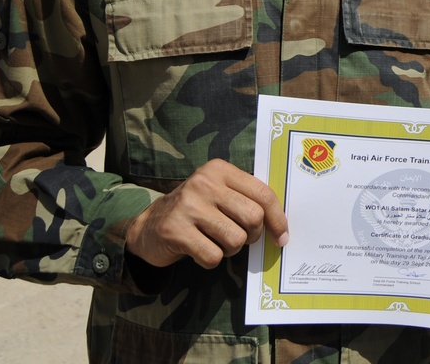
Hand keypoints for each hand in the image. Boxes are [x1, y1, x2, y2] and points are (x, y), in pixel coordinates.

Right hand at [125, 159, 288, 269]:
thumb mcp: (219, 193)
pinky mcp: (175, 231)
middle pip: (253, 217)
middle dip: (253, 236)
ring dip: (230, 249)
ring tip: (216, 242)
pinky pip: (212, 256)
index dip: (278, 218)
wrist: (148, 227)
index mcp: (219, 169)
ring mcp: (188, 206)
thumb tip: (281, 226)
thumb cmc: (195, 211)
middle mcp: (204, 183)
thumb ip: (246, 200)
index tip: (281, 236)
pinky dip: (210, 260)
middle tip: (241, 239)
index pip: (263, 193)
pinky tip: (199, 250)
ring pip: (235, 239)